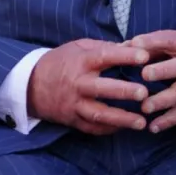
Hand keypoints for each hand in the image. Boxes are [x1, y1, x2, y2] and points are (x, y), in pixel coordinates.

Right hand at [27, 39, 151, 134]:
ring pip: (98, 113)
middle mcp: (78, 83)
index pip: (105, 56)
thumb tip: (131, 45)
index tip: (145, 56)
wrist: (30, 85)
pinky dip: (108, 129)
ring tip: (142, 122)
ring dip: (121, 119)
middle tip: (144, 93)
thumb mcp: (78, 47)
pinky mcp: (72, 119)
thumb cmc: (61, 61)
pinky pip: (91, 127)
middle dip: (124, 91)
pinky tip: (125, 128)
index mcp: (82, 61)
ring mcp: (74, 104)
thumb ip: (104, 47)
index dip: (125, 56)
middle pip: (102, 88)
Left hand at [125, 30, 175, 132]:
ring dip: (163, 101)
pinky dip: (168, 121)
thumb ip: (155, 44)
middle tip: (144, 75)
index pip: (171, 39)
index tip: (134, 45)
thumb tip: (122, 47)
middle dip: (164, 71)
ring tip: (145, 108)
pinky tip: (153, 127)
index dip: (153, 42)